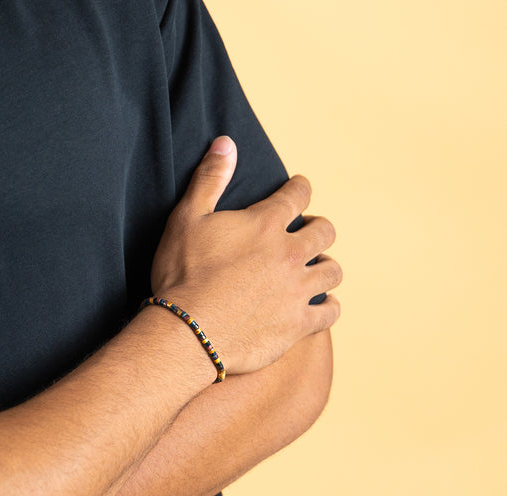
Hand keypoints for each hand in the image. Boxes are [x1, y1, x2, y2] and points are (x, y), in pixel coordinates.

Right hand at [150, 135, 341, 375]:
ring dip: (327, 266)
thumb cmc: (182, 275)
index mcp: (265, 224)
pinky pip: (330, 312)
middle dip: (319, 227)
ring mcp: (297, 290)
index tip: (299, 189)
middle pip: (325, 231)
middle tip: (308, 232)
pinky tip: (323, 305)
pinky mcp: (298, 324)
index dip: (300, 187)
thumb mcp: (186, 219)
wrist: (188, 332)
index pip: (298, 194)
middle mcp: (290, 254)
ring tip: (317, 268)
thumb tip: (226, 142)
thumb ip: (210, 179)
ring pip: (332, 271)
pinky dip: (330, 307)